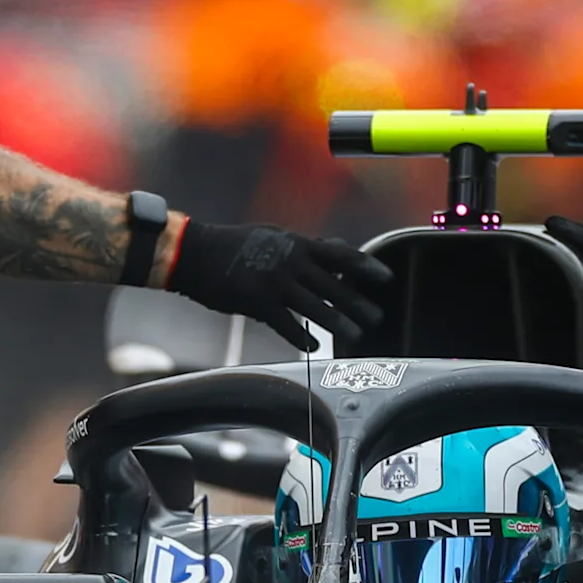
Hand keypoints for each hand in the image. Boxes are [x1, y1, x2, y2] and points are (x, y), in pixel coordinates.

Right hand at [165, 221, 393, 351]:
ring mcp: (275, 283)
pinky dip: (300, 336)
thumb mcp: (275, 237)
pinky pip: (285, 324)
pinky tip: (313, 346)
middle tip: (376, 318)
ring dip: (337, 323)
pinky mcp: (257, 302)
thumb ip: (304, 247)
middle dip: (357, 303)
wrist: (197, 253)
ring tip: (355, 336)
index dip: (364, 267)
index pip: (340, 255)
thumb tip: (334, 248)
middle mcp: (290, 262)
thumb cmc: (236, 245)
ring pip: (314, 307)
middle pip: (333, 285)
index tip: (385, 278)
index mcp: (297, 244)